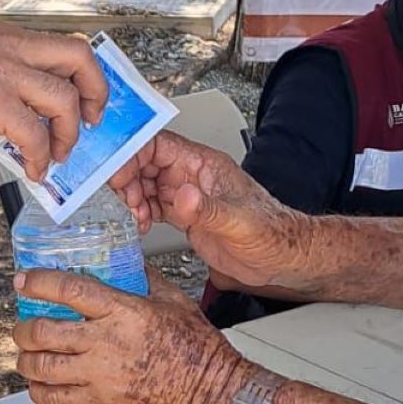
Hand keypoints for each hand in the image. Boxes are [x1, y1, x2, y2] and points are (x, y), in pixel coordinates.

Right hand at [0, 24, 105, 179]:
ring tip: (53, 155)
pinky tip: (33, 168)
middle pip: (78, 57)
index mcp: (6, 37)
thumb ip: (11, 76)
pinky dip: (41, 157)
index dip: (89, 75)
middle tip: (90, 122)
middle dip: (95, 94)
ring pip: (63, 99)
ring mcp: (0, 72)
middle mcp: (8, 46)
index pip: (68, 44)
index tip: (90, 101)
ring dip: (67, 135)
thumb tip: (43, 105)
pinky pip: (35, 133)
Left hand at [13, 267, 253, 403]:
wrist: (211, 394)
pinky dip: (39, 392)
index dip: (38, 283)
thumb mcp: (175, 301)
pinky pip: (55, 399)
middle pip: (42, 332)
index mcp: (121, 311)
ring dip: (25, 360)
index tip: (23, 281)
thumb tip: (130, 266)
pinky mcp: (100, 403)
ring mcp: (99, 375)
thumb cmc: (198, 350)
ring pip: (41, 367)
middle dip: (22, 328)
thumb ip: (146, 280)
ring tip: (25, 355)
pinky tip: (39, 385)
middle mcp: (104, 343)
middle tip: (21, 326)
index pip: (68, 289)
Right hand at [113, 131, 297, 288]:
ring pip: (146, 183)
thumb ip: (208, 209)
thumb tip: (181, 195)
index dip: (134, 155)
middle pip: (146, 162)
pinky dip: (141, 212)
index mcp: (205, 165)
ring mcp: (188, 194)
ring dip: (133, 197)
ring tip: (137, 215)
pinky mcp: (185, 214)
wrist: (282, 258)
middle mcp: (194, 175)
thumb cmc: (271, 234)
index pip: (159, 145)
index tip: (120, 174)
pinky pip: (152, 204)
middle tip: (127, 201)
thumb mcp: (239, 222)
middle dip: (128, 179)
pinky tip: (143, 224)